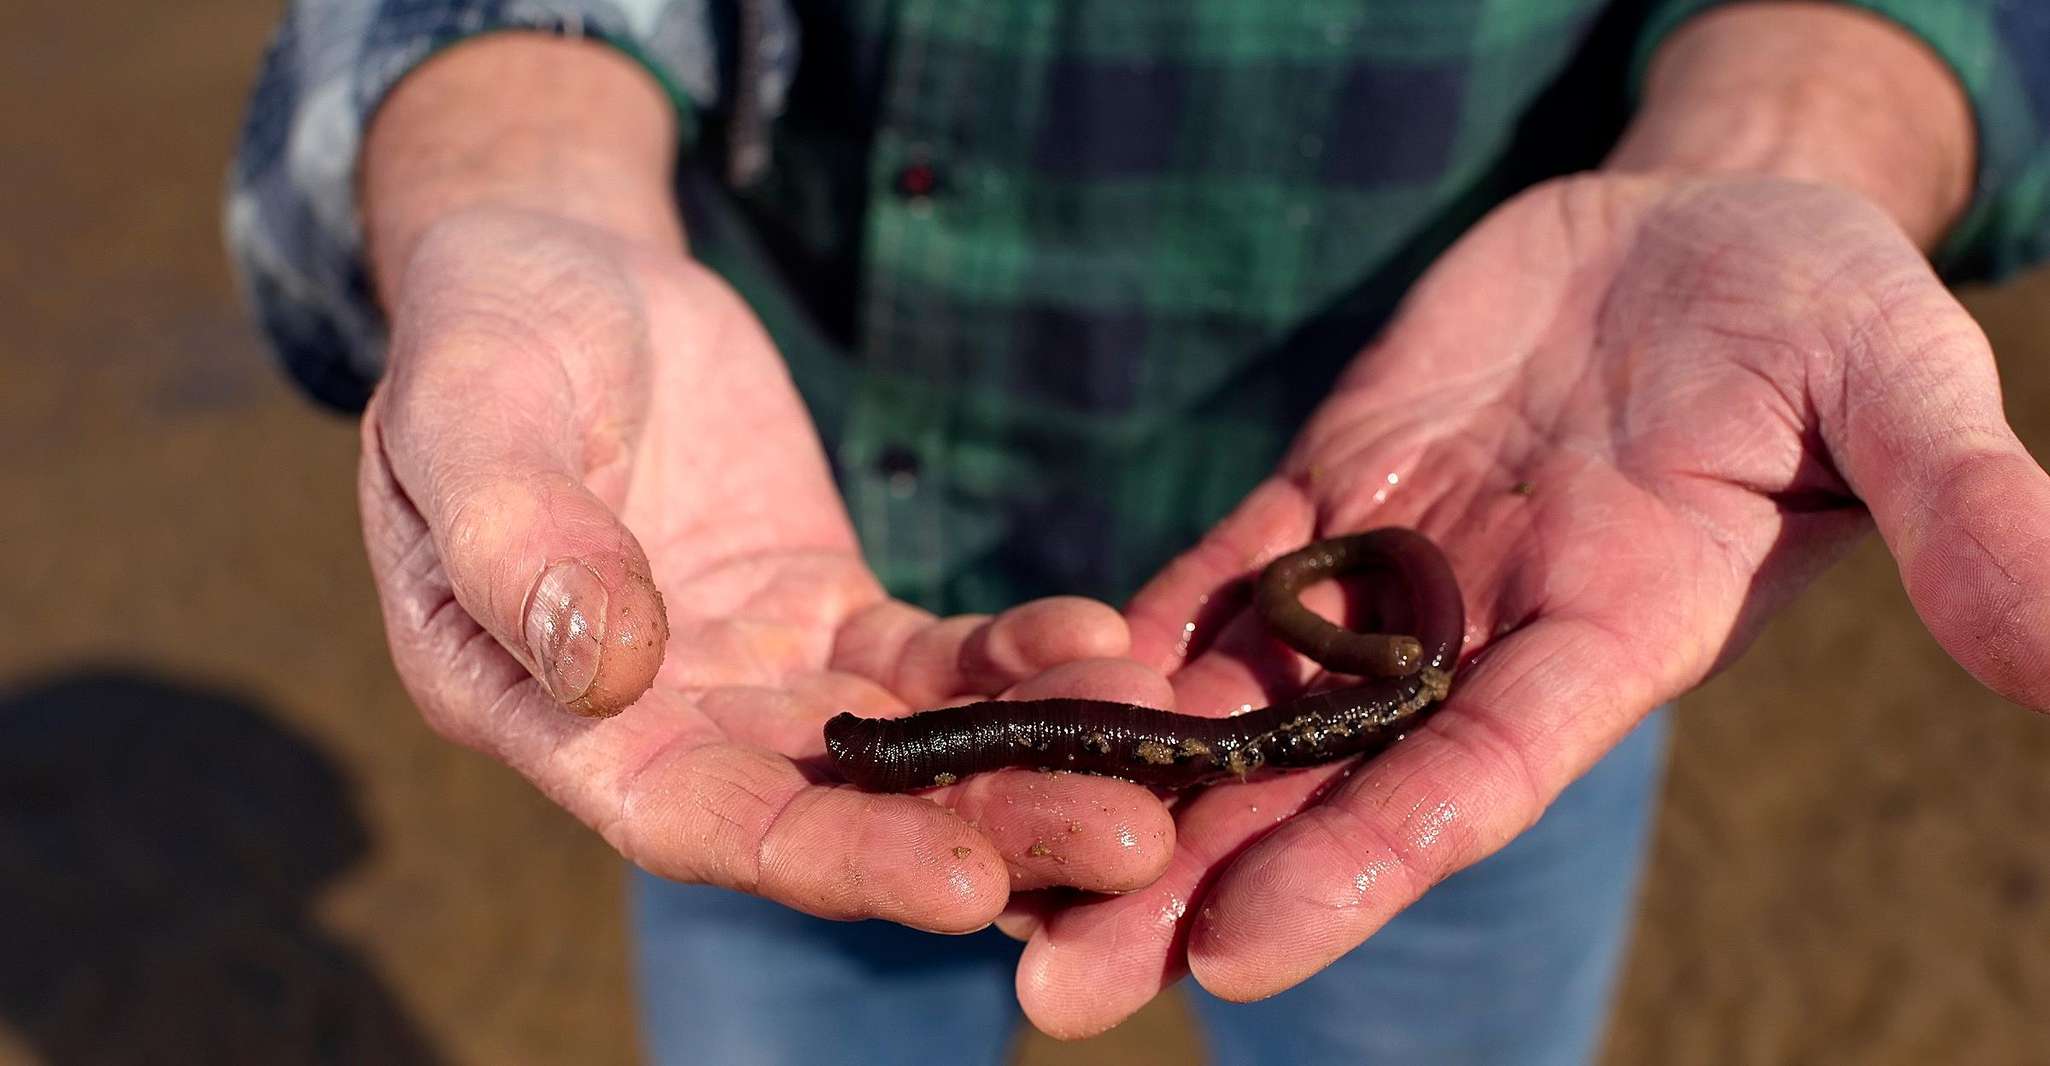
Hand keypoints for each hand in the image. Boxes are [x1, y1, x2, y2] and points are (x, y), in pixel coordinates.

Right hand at [360, 206, 1175, 931]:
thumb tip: (603, 668)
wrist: (561, 273)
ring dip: (1030, 758)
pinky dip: (1019, 661)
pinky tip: (1105, 644)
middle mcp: (662, 723)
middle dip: (980, 830)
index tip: (963, 881)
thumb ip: (517, 536)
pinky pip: (935, 658)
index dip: (830, 858)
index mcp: (543, 712)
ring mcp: (757, 673)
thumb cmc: (481, 338)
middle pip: (829, 810)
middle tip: (1127, 840)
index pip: (693, 819)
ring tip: (1158, 747)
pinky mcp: (829, 612)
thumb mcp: (469, 413)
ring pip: (904, 748)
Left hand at [1008, 172, 2049, 1031]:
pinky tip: (1011, 701)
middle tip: (1042, 988)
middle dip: (1186, 885)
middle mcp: (1482, 636)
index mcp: (1609, 638)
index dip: (1357, 867)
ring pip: (1239, 706)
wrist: (1700, 224)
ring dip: (1117, 788)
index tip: (1233, 955)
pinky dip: (1123, 642)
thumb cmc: (1815, 303)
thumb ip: (1965, 511)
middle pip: (1317, 787)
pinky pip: (1215, 581)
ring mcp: (1394, 571)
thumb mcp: (1898, 384)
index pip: (1468, 780)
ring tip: (981, 875)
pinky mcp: (1331, 495)